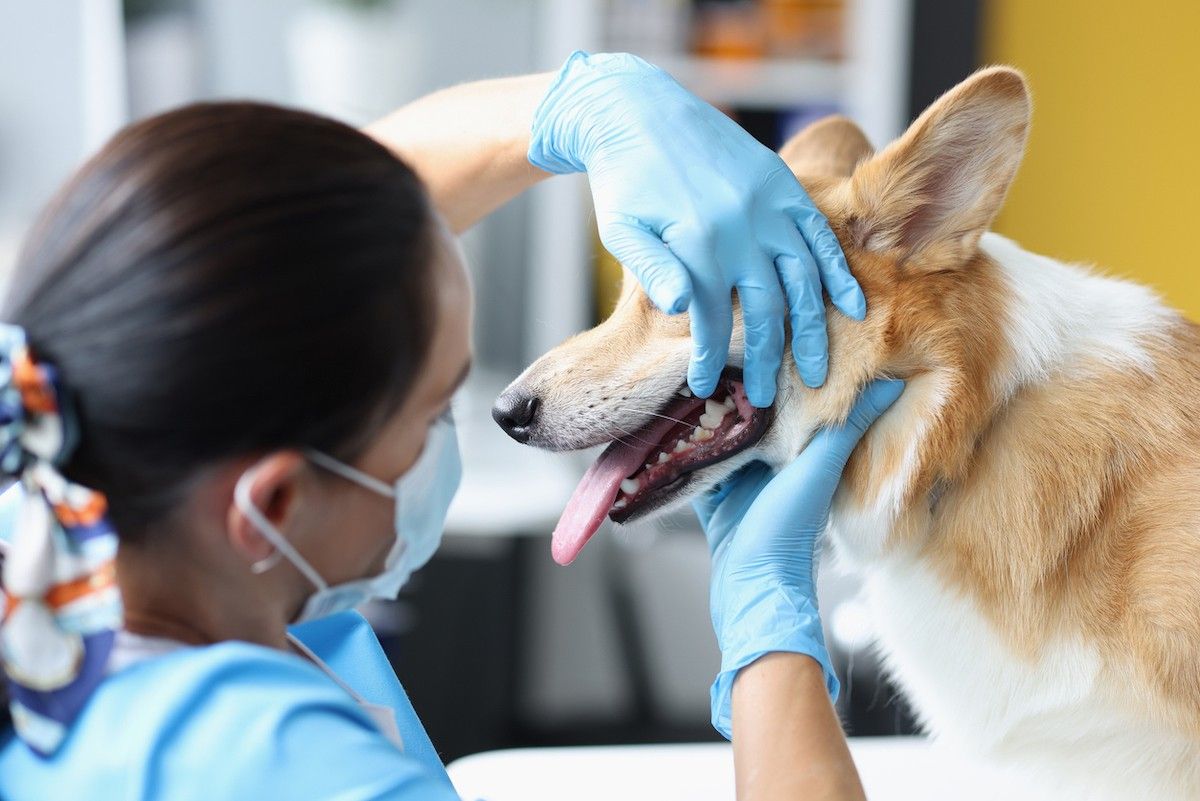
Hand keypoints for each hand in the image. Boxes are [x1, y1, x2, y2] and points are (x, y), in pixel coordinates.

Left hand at [528, 51, 865, 406]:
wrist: (640, 111)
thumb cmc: (623, 181)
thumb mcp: (621, 229)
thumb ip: (652, 269)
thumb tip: (680, 309)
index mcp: (697, 240)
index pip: (710, 318)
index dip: (709, 358)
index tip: (704, 387)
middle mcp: (740, 224)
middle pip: (766, 308)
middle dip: (767, 360)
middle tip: (770, 400)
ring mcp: (768, 203)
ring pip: (803, 279)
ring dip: (812, 330)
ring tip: (815, 372)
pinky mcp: (783, 185)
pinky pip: (820, 235)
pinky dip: (838, 272)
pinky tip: (852, 308)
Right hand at [693, 379, 903, 737]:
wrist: (751, 588)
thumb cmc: (789, 530)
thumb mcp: (819, 469)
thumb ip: (848, 427)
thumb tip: (892, 383)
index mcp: (802, 452)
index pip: (791, 400)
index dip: (779, 372)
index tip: (764, 339)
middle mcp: (772, 462)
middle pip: (751, 414)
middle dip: (736, 388)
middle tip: (715, 352)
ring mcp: (739, 479)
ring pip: (719, 433)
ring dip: (706, 412)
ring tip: (688, 376)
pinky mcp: (711, 496)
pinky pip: (693, 462)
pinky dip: (682, 445)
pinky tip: (668, 421)